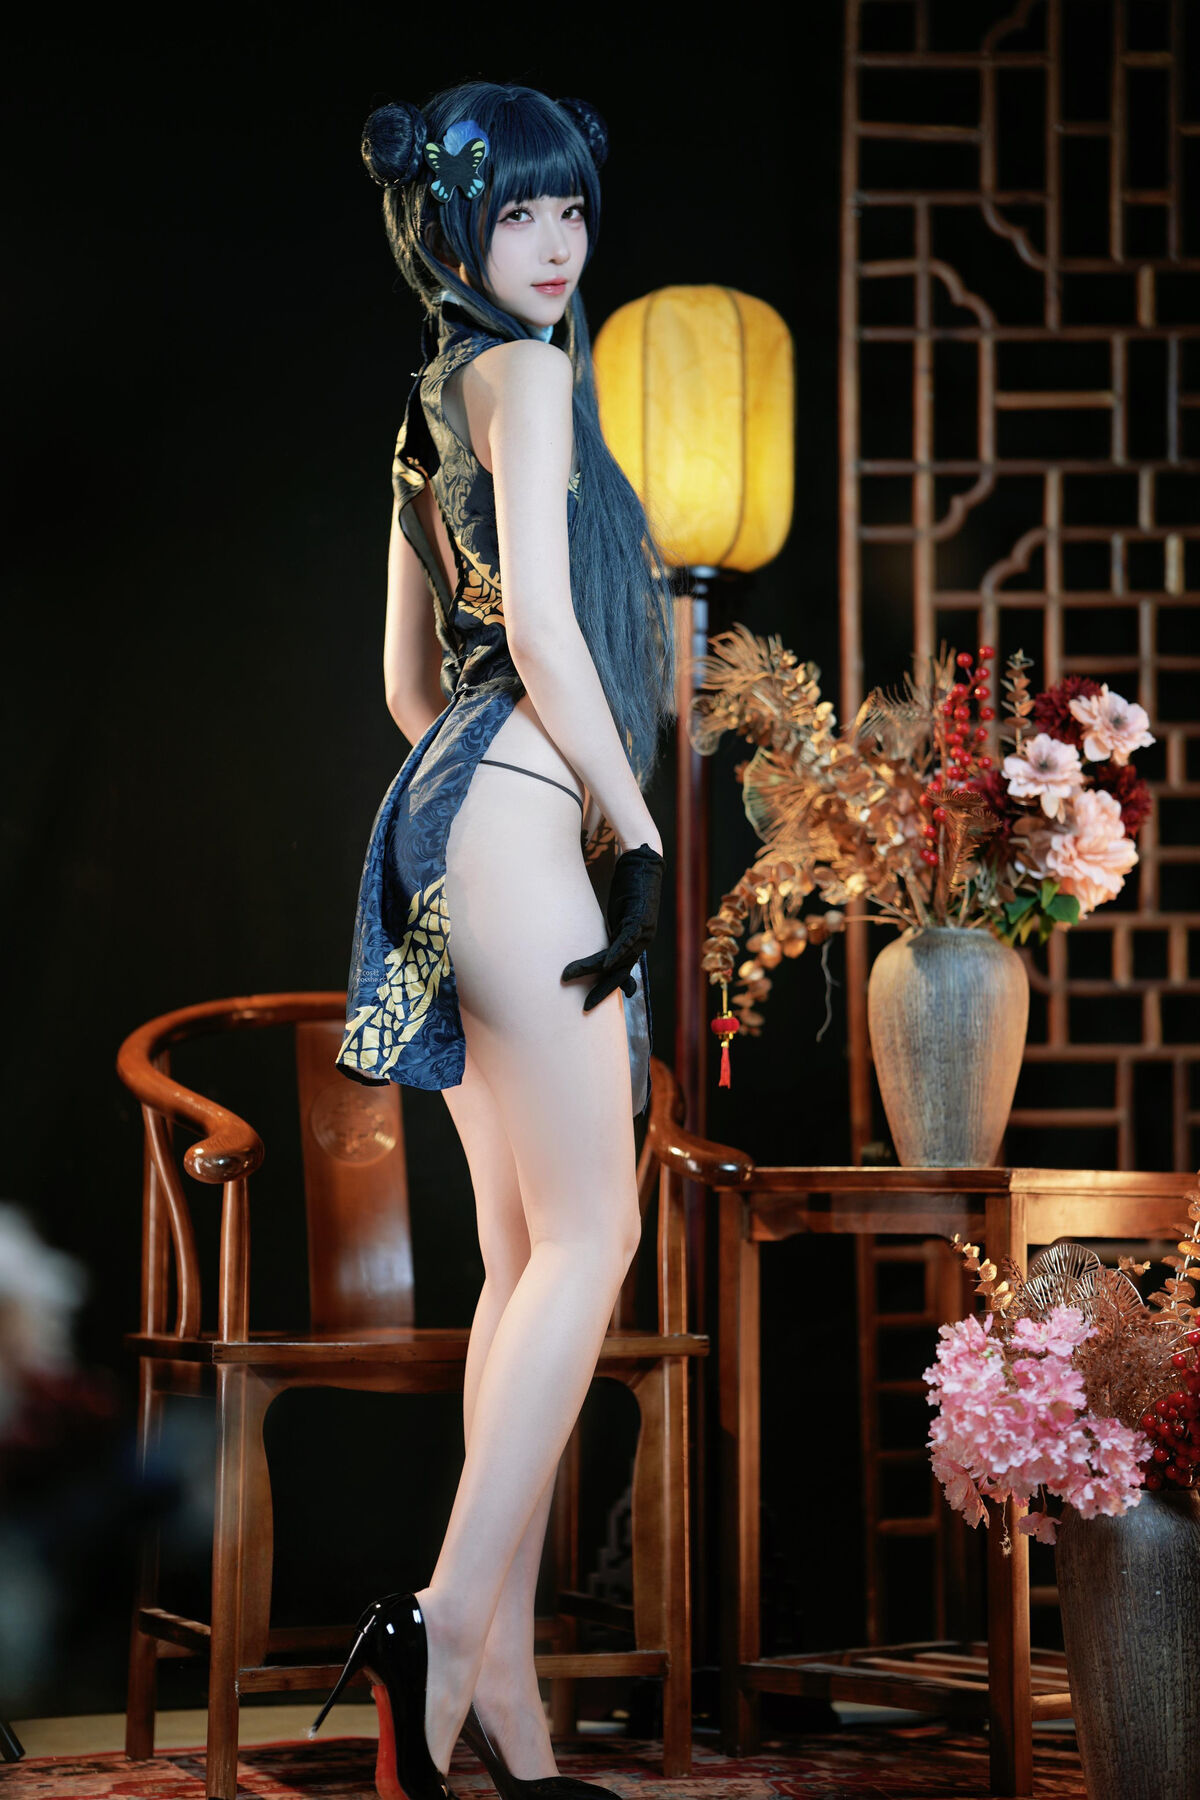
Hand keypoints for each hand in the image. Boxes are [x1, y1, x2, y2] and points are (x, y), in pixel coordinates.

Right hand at [561, 843, 663, 1011]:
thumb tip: (598, 947)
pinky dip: (613, 954)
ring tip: (570, 975)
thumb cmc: (628, 887)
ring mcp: (642, 932)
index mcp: (635, 942)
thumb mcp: (618, 916)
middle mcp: (641, 941)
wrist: (642, 862)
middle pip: (619, 973)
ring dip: (593, 970)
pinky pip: (624, 942)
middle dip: (601, 991)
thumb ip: (610, 932)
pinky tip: (601, 964)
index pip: (619, 972)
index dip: (606, 989)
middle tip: (585, 1006)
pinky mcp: (640, 919)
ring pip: (617, 960)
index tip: (591, 1003)